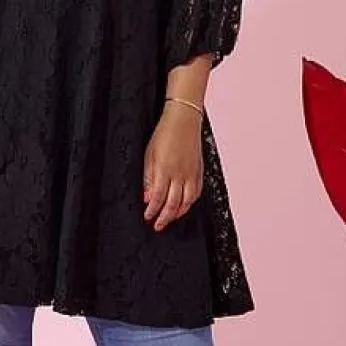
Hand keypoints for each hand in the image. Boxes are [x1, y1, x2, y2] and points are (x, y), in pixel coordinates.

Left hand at [143, 102, 203, 231]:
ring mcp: (191, 173)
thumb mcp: (149, 154)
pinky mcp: (199, 171)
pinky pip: (196, 192)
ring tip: (170, 218)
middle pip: (173, 203)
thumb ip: (148, 177)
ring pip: (187, 201)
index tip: (148, 217)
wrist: (184, 120)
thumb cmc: (164, 134)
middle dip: (164, 217)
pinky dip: (190, 202)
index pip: (158, 197)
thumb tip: (147, 197)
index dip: (152, 210)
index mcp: (164, 169)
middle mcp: (180, 174)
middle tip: (158, 225)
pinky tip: (184, 206)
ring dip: (178, 213)